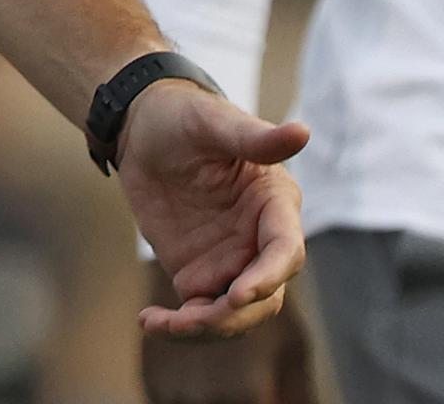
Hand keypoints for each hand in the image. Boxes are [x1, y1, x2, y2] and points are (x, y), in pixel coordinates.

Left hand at [117, 79, 310, 337]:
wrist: (141, 127)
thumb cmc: (184, 115)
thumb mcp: (213, 121)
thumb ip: (254, 137)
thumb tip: (302, 132)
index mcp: (275, 205)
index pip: (285, 251)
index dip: (268, 276)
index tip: (240, 293)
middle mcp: (259, 240)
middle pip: (265, 296)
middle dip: (235, 314)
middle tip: (192, 319)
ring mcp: (231, 261)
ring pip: (235, 313)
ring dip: (206, 328)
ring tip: (162, 325)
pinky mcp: (199, 273)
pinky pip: (199, 312)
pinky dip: (181, 326)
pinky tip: (149, 322)